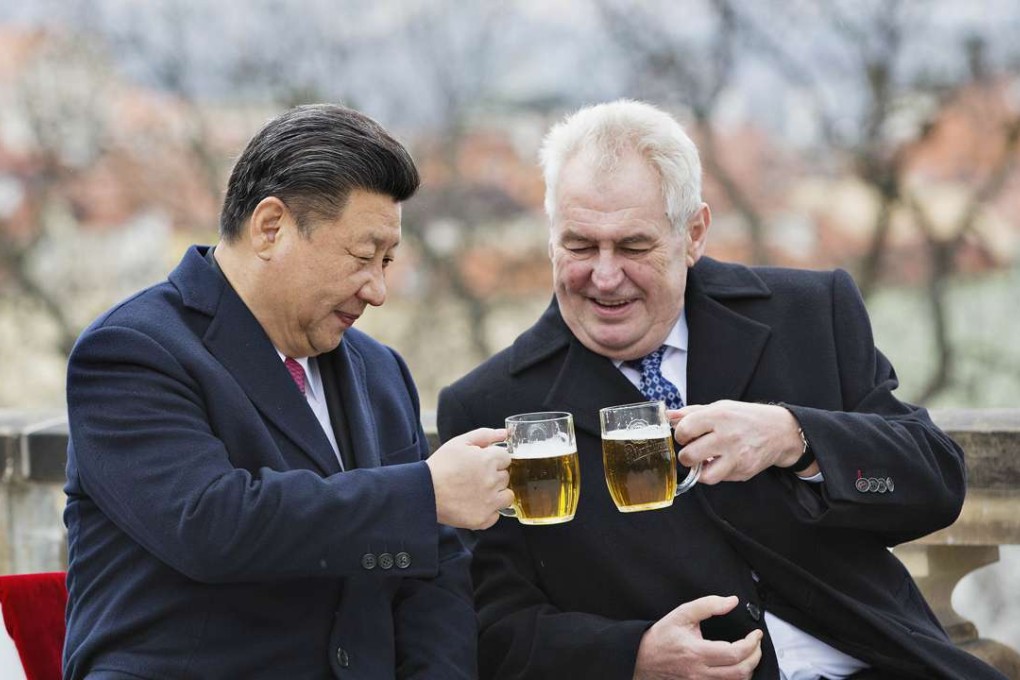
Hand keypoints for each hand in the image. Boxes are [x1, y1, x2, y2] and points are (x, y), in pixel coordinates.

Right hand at [426, 428, 511, 529]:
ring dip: (497, 494)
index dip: (494, 459)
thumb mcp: (459, 442)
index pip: (506, 458)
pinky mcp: (483, 519)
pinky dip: (488, 511)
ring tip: (478, 492)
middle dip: (494, 475)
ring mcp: (489, 502)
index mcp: (488, 460)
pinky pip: (496, 515)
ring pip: (507, 496)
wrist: (423, 492)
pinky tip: (474, 504)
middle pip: (506, 477)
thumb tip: (505, 433)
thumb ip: (485, 435)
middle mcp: (492, 481)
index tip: (482, 464)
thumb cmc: (440, 466)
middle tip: (476, 477)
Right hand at [633, 595, 762, 679]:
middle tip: (756, 644)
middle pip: (740, 671)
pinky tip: (736, 667)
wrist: (642, 658)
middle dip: (755, 656)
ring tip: (749, 654)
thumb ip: (708, 605)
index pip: (735, 653)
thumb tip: (731, 602)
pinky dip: (737, 677)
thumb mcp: (682, 614)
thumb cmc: (661, 637)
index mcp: (697, 652)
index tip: (756, 634)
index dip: (752, 643)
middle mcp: (700, 672)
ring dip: (748, 668)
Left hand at [670, 401, 809, 483]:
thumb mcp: (720, 407)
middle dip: (686, 455)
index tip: (685, 435)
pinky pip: (720, 479)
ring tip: (704, 461)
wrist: (780, 431)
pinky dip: (716, 473)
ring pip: (704, 475)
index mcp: (719, 416)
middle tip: (692, 450)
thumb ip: (692, 412)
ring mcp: (737, 457)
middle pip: (689, 455)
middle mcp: (728, 437)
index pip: (684, 429)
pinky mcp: (744, 472)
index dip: (680, 435)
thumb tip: (668, 415)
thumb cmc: (747, 418)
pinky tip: (721, 462)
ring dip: (700, 470)